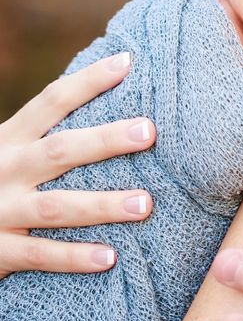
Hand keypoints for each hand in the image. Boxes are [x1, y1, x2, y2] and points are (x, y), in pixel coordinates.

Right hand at [0, 52, 154, 278]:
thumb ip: (49, 136)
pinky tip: (109, 258)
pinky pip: (39, 255)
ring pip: (56, 206)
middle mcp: (5, 169)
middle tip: (149, 131)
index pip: (51, 101)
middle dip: (105, 140)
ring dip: (102, 205)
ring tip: (145, 204)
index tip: (127, 62)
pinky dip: (74, 257)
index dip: (88, 81)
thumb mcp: (11, 152)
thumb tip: (109, 105)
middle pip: (59, 150)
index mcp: (10, 139)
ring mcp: (0, 210)